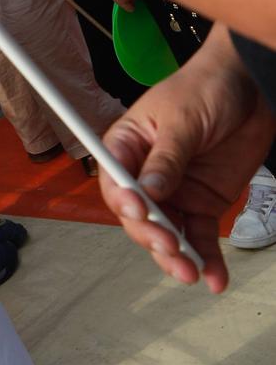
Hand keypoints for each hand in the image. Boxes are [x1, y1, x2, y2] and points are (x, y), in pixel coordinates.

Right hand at [97, 29, 275, 292]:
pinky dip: (207, 259)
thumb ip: (167, 158)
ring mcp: (175, 192)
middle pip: (138, 217)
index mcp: (127, 147)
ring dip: (177, 257)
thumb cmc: (204, 88)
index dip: (123, 201)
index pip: (114, 181)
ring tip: (192, 273)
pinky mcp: (203, 203)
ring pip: (167, 234)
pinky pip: (200, 236)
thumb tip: (149, 193)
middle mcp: (145, 175)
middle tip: (171, 247)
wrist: (249, 87)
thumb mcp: (182, 119)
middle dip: (153, 236)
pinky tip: (214, 277)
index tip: (139, 211)